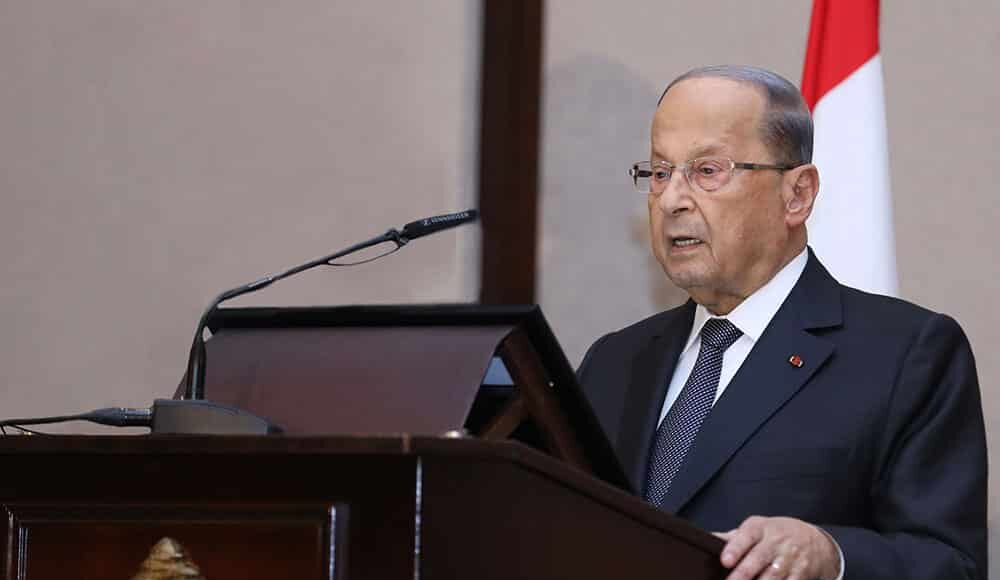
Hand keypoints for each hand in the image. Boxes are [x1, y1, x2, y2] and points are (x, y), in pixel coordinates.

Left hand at [713, 516, 840, 579]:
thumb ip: (733, 538)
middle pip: (759, 558)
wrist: (815, 541)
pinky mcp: (802, 573)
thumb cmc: (777, 535)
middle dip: (744, 572)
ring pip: (774, 575)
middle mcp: (776, 541)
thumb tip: (707, 540)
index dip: (735, 548)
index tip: (725, 560)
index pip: (746, 536)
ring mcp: (790, 558)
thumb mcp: (757, 529)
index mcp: (761, 528)